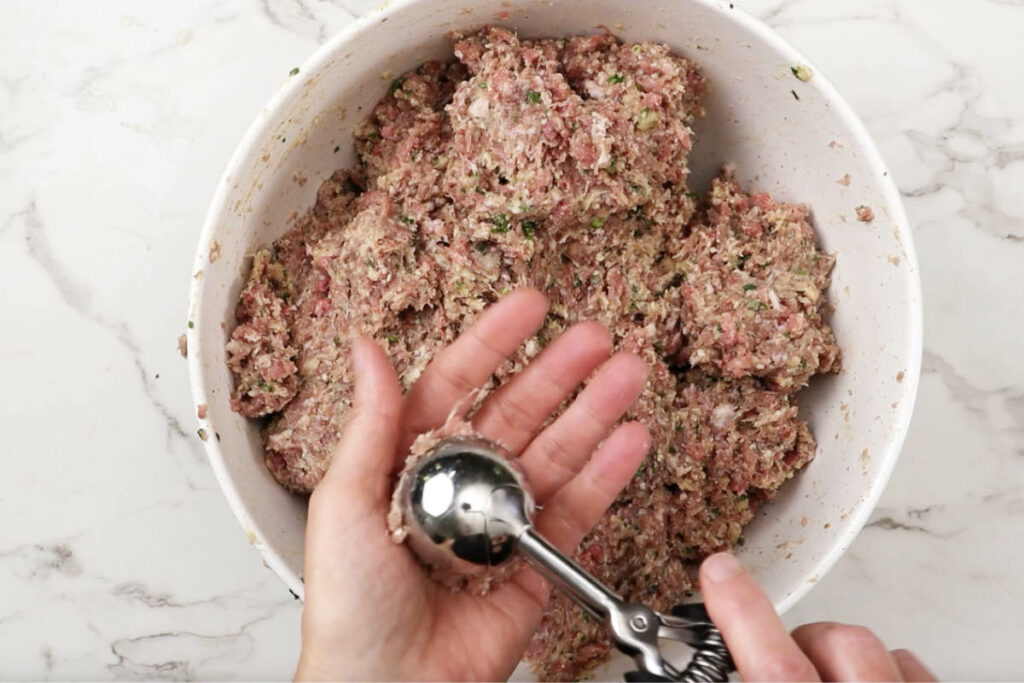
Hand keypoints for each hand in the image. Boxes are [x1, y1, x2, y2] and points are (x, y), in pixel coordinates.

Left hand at [295, 288, 650, 680]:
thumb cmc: (350, 607)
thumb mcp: (345, 502)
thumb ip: (371, 424)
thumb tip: (366, 350)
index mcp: (412, 462)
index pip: (458, 385)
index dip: (493, 342)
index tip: (528, 305)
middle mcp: (462, 484)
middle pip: (519, 412)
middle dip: (558, 371)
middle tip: (594, 336)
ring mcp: (503, 521)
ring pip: (556, 453)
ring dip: (594, 412)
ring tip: (627, 373)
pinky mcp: (536, 562)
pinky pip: (577, 510)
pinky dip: (607, 474)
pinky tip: (630, 439)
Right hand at [700, 552, 935, 681]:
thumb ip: (755, 675)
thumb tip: (723, 661)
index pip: (774, 668)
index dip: (743, 612)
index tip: (720, 573)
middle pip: (836, 643)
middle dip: (805, 645)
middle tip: (783, 665)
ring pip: (882, 649)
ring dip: (848, 658)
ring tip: (831, 682)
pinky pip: (918, 672)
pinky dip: (894, 674)